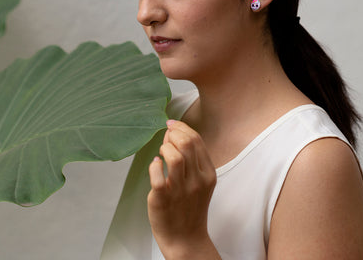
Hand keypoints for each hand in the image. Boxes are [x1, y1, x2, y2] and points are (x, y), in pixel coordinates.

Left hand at [147, 120, 218, 258]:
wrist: (185, 238)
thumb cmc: (190, 206)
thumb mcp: (200, 181)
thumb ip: (190, 158)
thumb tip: (172, 133)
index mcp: (208, 173)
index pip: (197, 140)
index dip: (182, 127)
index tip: (171, 124)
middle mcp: (197, 180)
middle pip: (187, 143)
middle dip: (173, 134)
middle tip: (166, 136)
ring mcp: (181, 190)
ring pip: (174, 156)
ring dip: (164, 148)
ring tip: (161, 152)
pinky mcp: (164, 198)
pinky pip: (157, 175)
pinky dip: (154, 165)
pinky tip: (155, 165)